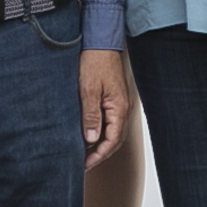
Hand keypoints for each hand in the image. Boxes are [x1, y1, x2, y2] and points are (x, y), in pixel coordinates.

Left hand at [78, 49, 128, 168]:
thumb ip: (90, 115)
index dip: (99, 155)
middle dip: (100, 154)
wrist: (100, 42)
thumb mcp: (88, 90)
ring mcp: (119, 104)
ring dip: (100, 144)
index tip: (85, 164)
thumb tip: (91, 138)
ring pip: (112, 132)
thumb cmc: (94, 62)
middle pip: (115, 140)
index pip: (112, 141)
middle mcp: (123, 108)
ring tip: (84, 152)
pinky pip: (110, 122)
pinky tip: (88, 134)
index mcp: (119, 108)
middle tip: (83, 163)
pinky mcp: (114, 99)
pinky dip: (100, 132)